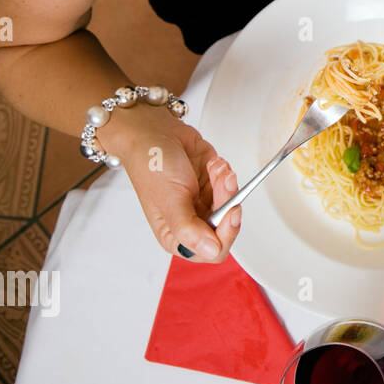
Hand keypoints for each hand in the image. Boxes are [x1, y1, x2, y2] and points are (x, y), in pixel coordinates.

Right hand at [111, 108, 242, 261]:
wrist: (154, 131)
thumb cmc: (152, 164)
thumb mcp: (169, 200)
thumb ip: (189, 229)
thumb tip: (211, 251)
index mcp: (175, 235)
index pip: (211, 252)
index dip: (225, 234)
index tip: (231, 211)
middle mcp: (190, 223)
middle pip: (226, 227)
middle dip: (228, 201)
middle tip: (224, 182)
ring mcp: (202, 204)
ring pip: (231, 205)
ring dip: (226, 184)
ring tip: (215, 167)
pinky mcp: (211, 186)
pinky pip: (230, 187)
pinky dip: (225, 174)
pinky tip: (213, 163)